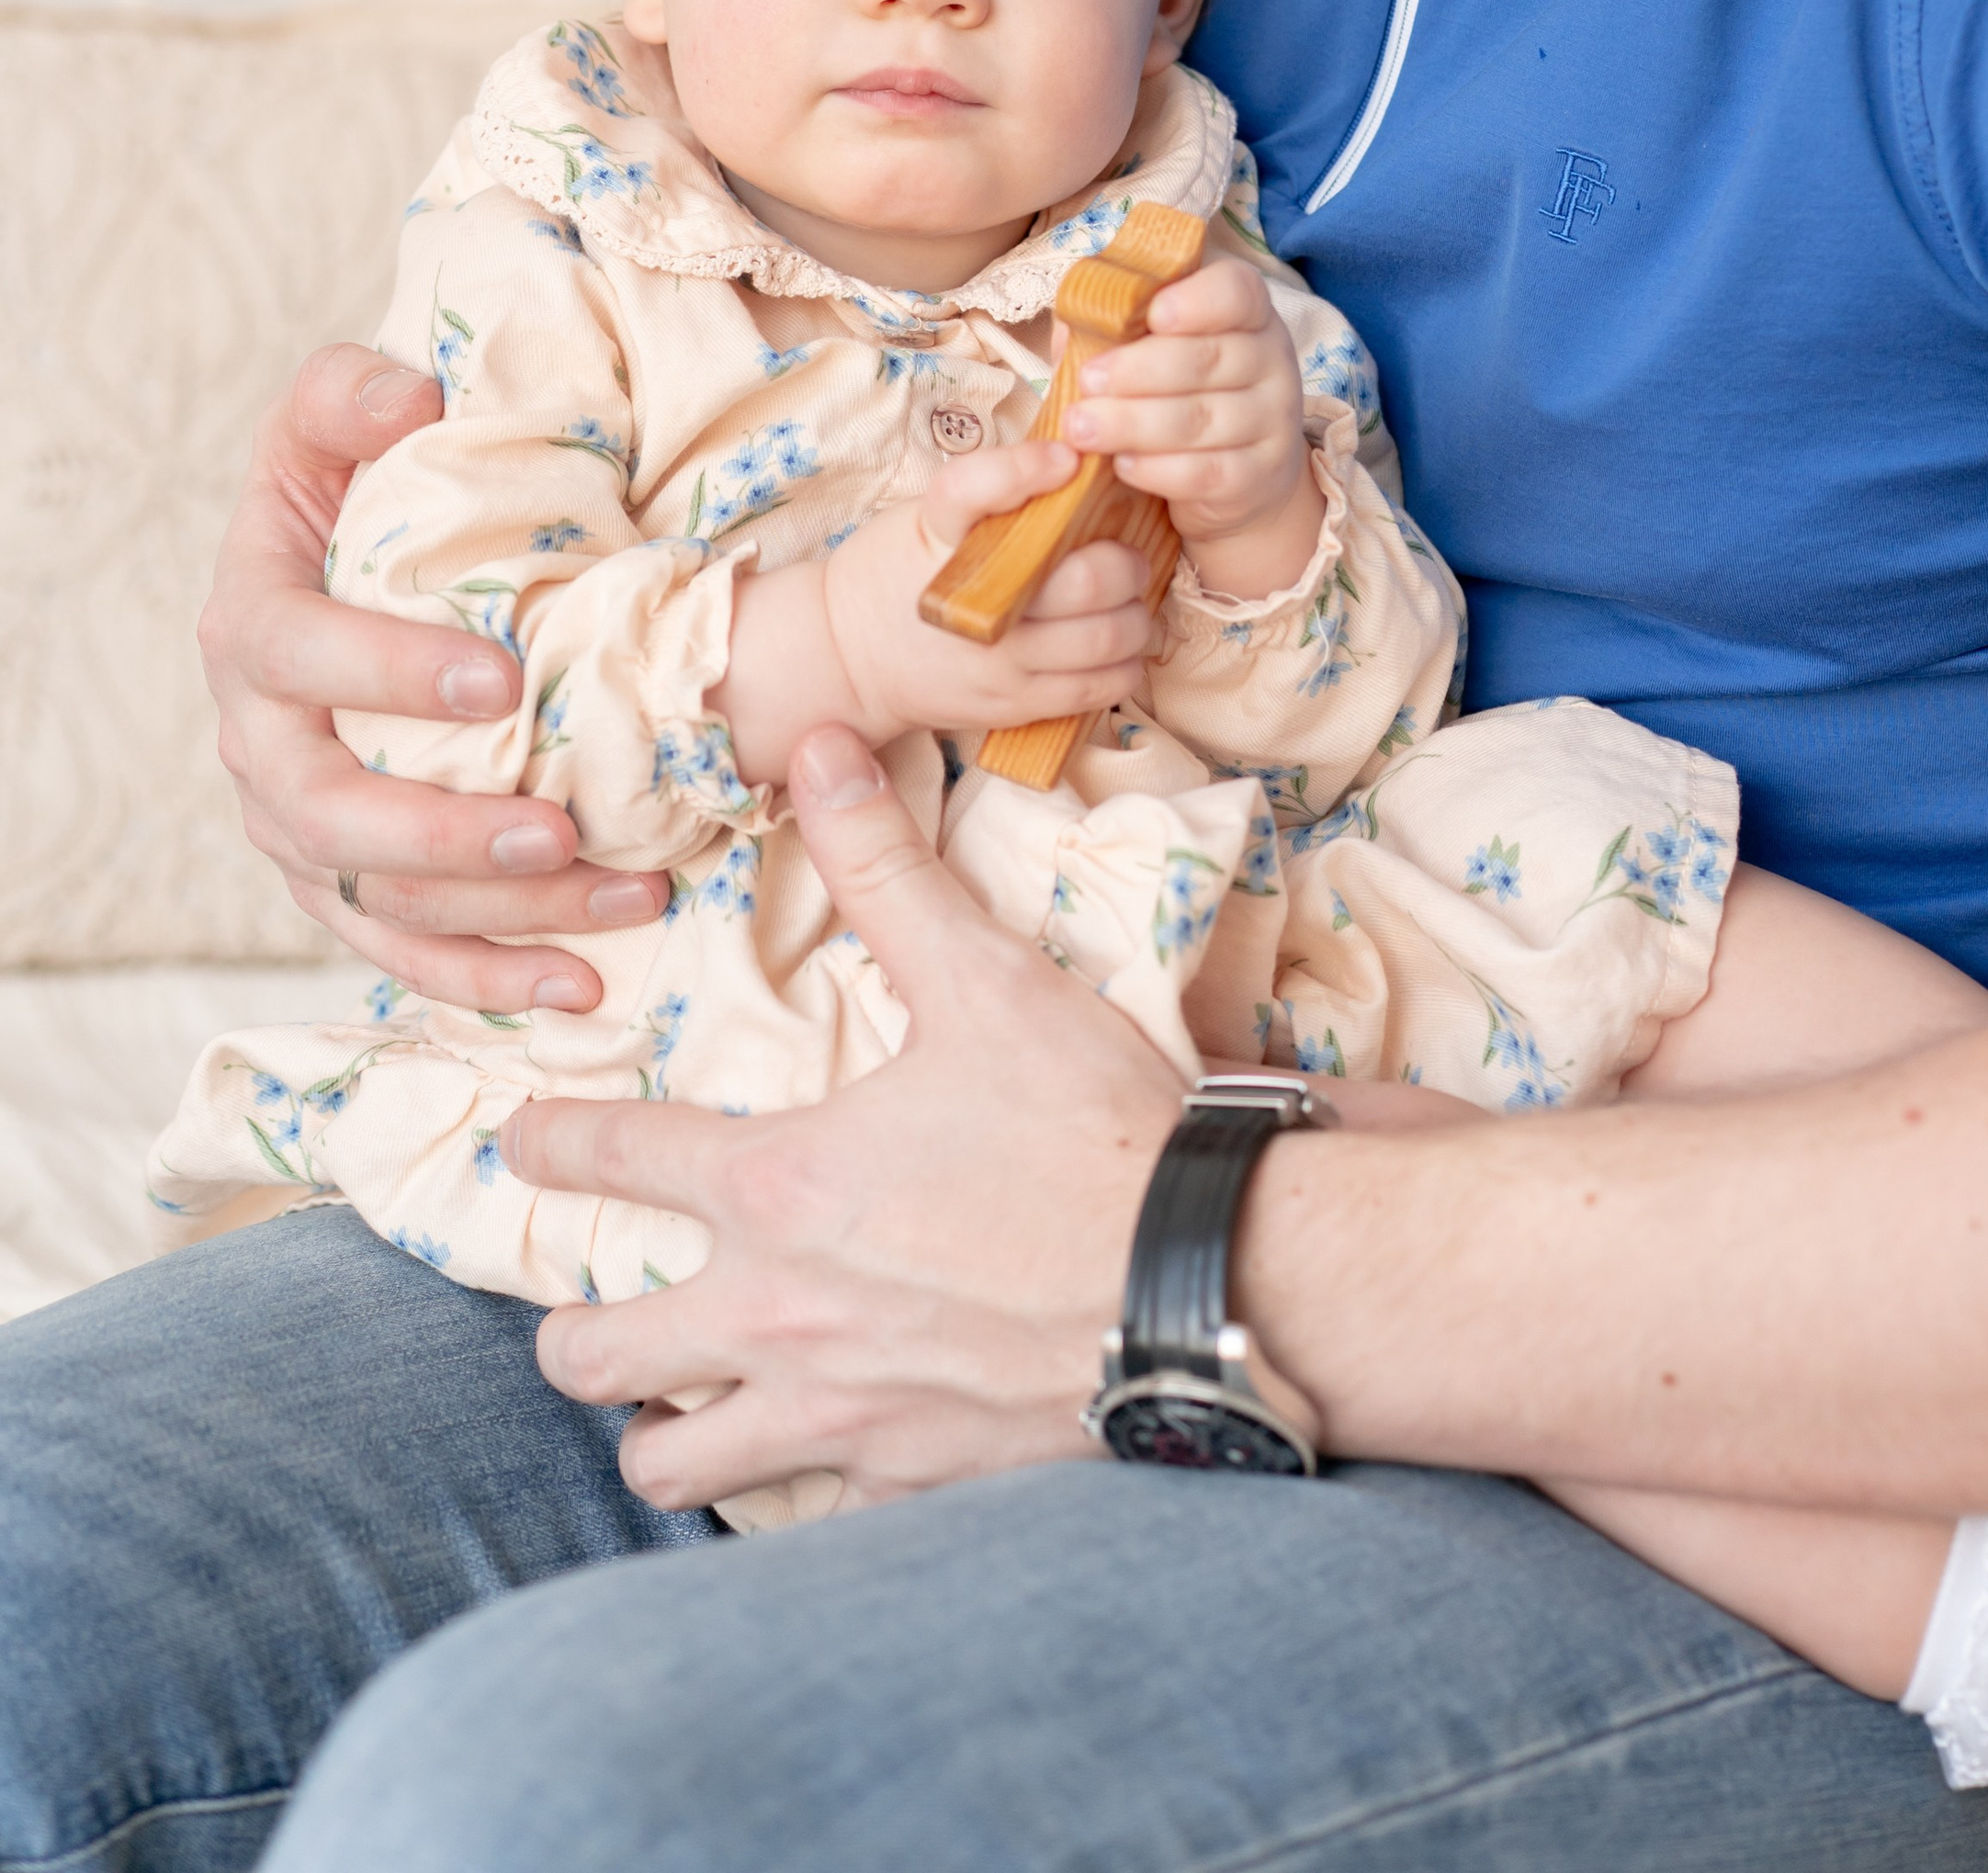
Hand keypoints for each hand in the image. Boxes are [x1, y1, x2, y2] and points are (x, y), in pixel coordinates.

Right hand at [201, 346, 668, 1009]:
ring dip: (497, 914)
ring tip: (619, 901)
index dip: (386, 673)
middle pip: (327, 814)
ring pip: (379, 899)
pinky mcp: (348, 888)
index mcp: (252, 625)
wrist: (354, 566)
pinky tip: (583, 990)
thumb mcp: (338, 416)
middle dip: (444, 834)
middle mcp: (259, 742)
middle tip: (560, 829)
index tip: (501, 680)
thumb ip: (351, 391)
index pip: (296, 656)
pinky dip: (488, 980)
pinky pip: (406, 952)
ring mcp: (298, 830)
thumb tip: (406, 397)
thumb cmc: (361, 487)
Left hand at [508, 724, 1184, 1507]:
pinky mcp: (901, 1482)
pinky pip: (795, 1508)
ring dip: (659, 1430)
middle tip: (591, 1311)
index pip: (610, 1163)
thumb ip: (886, 867)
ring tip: (680, 1401)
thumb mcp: (987, 979)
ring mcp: (832, 1412)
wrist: (1204, 1283)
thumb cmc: (1091, 1129)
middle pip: (593, 1355)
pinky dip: (786, 1481)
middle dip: (575, 1332)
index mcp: (775, 1187)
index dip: (547, 1147)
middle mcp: (774, 1312)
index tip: (521, 1143)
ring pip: (669, 1463)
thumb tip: (818, 741)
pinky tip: (812, 1450)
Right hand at [721, 439, 1157, 780]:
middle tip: (1124, 554)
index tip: (1068, 459)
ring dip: (1136, 614)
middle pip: (1083, 580)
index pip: (974, 488)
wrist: (849, 658)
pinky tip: (1115, 644)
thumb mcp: (926, 517)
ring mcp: (997, 661)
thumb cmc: (898, 572)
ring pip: (1106, 637)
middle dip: (1124, 562)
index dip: (1027, 468)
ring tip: (1126, 602)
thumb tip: (1077, 458)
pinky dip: (1126, 662)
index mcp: (937, 535)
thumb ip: (992, 494)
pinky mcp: (1014, 704)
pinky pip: (1099, 688)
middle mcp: (972, 602)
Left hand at [1061, 256, 1318, 596]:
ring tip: (1081, 427)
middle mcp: (1270, 362)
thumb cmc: (1181, 393)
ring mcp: (1272, 422)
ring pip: (1202, 419)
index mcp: (1247, 314)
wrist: (1238, 476)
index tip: (1154, 314)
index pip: (1237, 291)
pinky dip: (1159, 469)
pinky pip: (1207, 472)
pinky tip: (1122, 464)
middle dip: (1139, 370)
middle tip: (1087, 380)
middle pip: (1209, 359)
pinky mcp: (1258, 476)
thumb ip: (1115, 328)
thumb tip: (1074, 319)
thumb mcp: (1154, 349)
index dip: (1197, 300)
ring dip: (1134, 423)